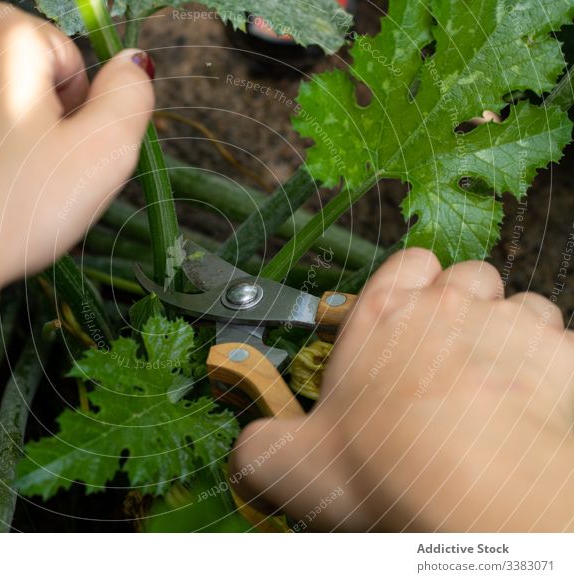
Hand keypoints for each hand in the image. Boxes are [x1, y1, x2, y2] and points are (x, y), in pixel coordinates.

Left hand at [0, 1, 153, 306]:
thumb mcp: (102, 157)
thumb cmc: (10, 210)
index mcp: (7, 34)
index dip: (77, 117)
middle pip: (15, 77)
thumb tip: (133, 61)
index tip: (59, 163)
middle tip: (26, 183)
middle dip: (30, 123)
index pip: (69, 63)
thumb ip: (131, 97)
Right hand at [231, 248, 573, 530]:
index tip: (405, 323)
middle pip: (469, 278)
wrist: (481, 505)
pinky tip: (532, 409)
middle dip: (464, 308)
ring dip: (511, 336)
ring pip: (522, 308)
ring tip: (494, 388)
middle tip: (448, 359)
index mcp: (383, 317)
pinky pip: (564, 347)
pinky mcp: (563, 360)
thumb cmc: (387, 470)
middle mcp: (450, 307)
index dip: (410, 289)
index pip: (407, 264)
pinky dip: (552, 372)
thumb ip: (259, 447)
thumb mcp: (290, 465)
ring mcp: (512, 328)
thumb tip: (246, 452)